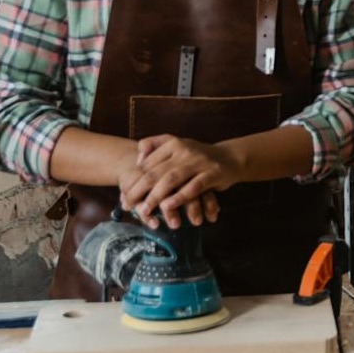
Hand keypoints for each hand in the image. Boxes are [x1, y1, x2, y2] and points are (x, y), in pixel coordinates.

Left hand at [119, 135, 234, 228]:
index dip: (133, 180)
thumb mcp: (176, 144)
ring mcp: (199, 161)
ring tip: (144, 210)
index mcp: (172, 143)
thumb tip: (137, 160)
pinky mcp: (212, 173)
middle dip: (139, 190)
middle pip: (156, 171)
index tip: (123, 195)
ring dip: (156, 196)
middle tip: (128, 204)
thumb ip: (154, 146)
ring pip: (172, 179)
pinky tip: (169, 206)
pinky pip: (193, 186)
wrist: (230, 157)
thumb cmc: (197, 155)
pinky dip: (180, 197)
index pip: (147, 163)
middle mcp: (184, 150)